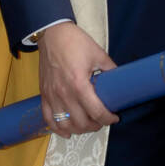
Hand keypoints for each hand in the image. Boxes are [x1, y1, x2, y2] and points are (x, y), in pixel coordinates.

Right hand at [37, 23, 118, 138]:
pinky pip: (48, 119)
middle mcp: (64, 94)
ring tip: (88, 124)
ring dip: (79, 129)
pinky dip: (57, 129)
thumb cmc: (75, 42)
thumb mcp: (98, 53)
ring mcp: (52, 96)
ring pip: (65, 124)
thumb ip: (110, 69)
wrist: (52, 33)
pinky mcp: (44, 95)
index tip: (115, 117)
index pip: (96, 112)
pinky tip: (67, 131)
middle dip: (96, 125)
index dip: (108, 118)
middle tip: (103, 120)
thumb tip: (120, 80)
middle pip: (81, 122)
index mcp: (79, 84)